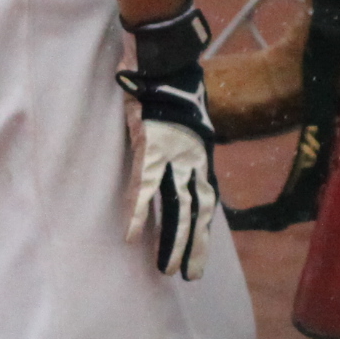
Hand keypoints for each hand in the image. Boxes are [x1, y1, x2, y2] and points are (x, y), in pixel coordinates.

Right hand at [117, 0, 219, 279]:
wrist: (171, 62)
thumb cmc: (175, 90)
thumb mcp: (189, 122)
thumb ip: (184, 144)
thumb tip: (176, 158)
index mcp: (201, 156)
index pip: (206, 201)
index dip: (203, 230)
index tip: (200, 255)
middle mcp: (192, 160)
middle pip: (195, 211)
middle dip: (192, 245)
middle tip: (188, 276)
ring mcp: (174, 155)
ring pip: (175, 206)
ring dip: (170, 240)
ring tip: (167, 269)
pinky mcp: (152, 146)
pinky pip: (145, 184)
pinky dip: (139, 210)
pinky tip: (133, 235)